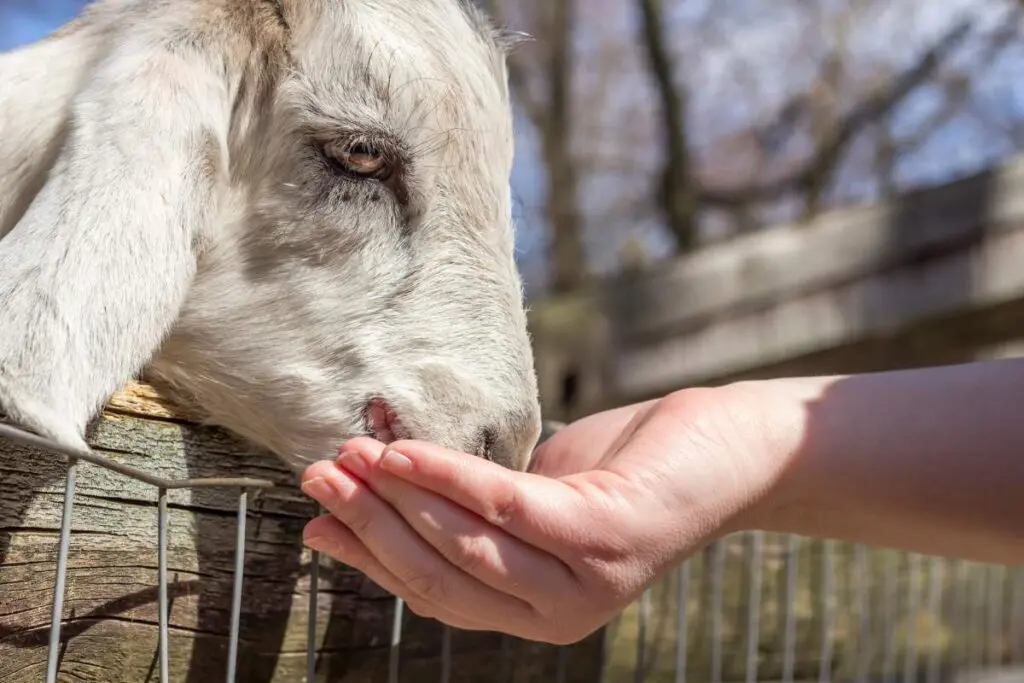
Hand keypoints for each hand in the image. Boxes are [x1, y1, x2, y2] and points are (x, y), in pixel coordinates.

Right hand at [299, 385, 785, 643]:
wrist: (724, 451)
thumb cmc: (622, 470)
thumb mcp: (534, 499)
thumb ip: (471, 514)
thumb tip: (388, 493)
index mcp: (534, 612)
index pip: (432, 595)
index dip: (369, 560)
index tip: (316, 523)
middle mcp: (556, 614)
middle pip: (438, 576)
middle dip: (369, 525)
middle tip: (319, 475)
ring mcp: (582, 582)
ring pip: (464, 545)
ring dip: (397, 499)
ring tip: (351, 456)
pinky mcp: (600, 535)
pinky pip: (504, 504)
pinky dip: (446, 476)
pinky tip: (404, 451)